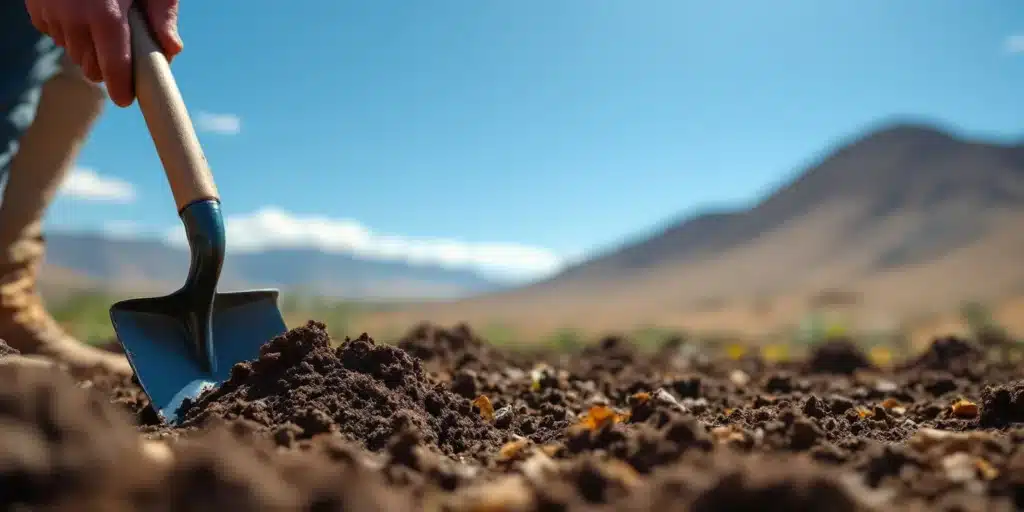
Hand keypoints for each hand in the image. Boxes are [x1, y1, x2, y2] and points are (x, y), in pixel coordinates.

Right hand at [24, 0, 183, 106]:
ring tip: (103, 27)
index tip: (126, 99)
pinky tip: (81, 14)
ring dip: (89, 49)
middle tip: (123, 54)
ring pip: (74, 54)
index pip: (113, 66)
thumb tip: (172, 50)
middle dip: (108, 67)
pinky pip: (56, 36)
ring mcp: (51, 14)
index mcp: (105, 14)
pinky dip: (70, 33)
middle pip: (91, 67)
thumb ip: (161, 15)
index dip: (120, 87)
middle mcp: (73, 17)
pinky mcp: (37, 9)